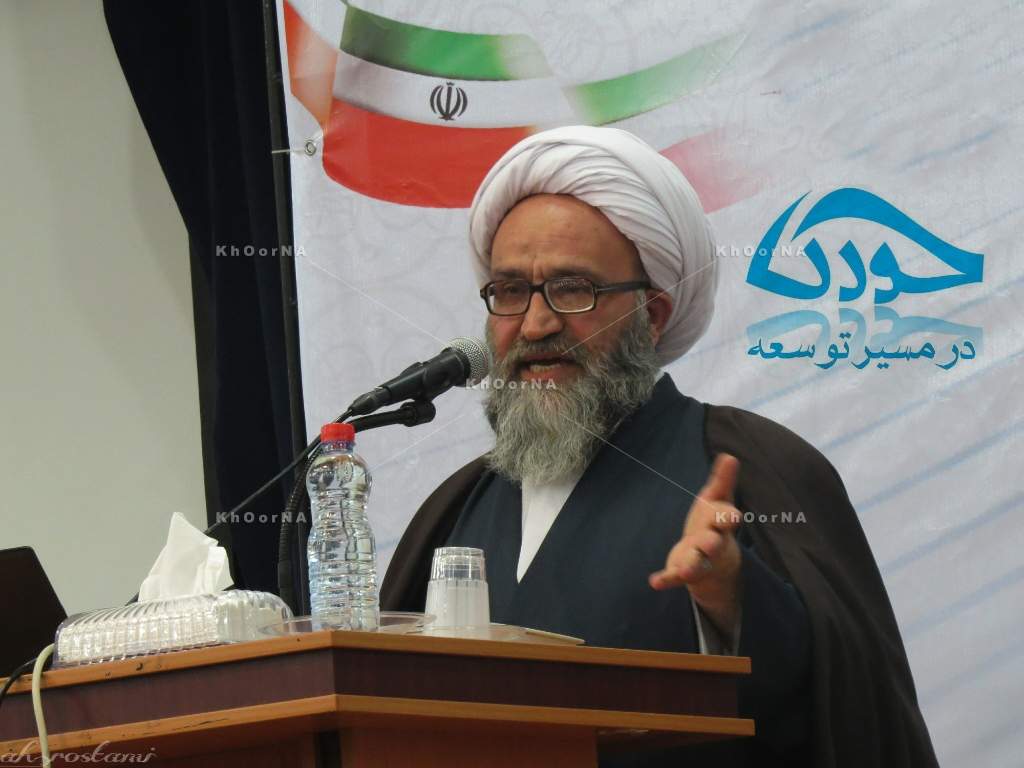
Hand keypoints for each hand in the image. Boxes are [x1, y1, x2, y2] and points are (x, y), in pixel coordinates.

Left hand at [649, 454, 742, 635]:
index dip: (727, 518)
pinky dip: (666, 580)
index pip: (725, 520)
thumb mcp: (717, 501)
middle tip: (709, 542)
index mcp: (720, 524)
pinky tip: (655, 582)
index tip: (731, 517)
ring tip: (684, 571)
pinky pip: (674, 577)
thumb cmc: (714, 523)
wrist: (716, 562)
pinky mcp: (682, 572)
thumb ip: (722, 481)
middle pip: (713, 544)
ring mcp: (698, 560)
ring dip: (691, 566)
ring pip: (697, 564)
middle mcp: (712, 544)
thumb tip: (729, 456)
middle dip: (711, 543)